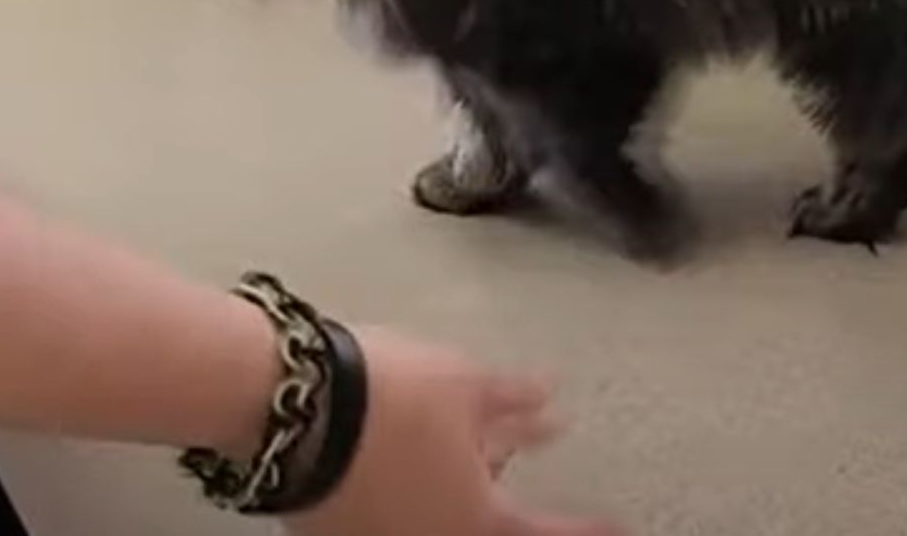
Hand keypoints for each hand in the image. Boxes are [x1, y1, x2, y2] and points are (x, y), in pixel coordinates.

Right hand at [283, 328, 621, 535]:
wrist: (293, 407)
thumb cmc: (390, 396)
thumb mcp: (467, 385)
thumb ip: (516, 404)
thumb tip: (555, 407)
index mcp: (477, 518)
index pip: (545, 532)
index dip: (584, 530)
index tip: (613, 530)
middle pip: (486, 529)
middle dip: (507, 506)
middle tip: (515, 477)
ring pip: (437, 519)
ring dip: (456, 490)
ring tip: (465, 449)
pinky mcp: (338, 528)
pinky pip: (394, 511)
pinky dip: (414, 486)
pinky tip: (410, 451)